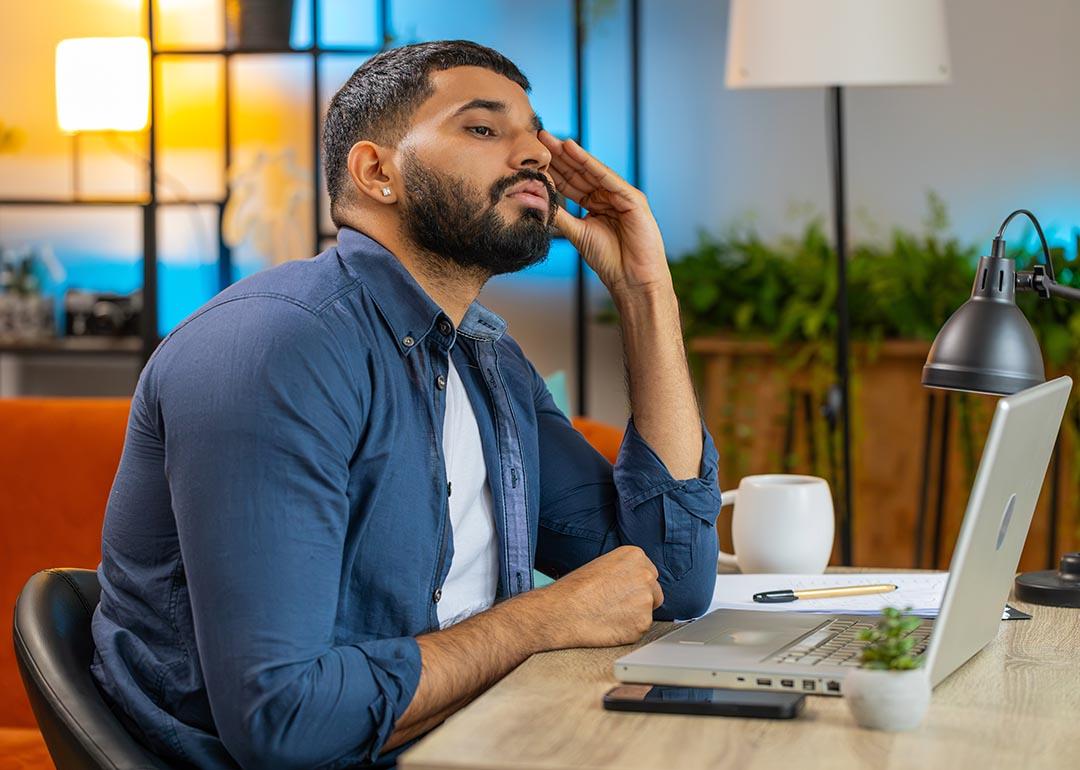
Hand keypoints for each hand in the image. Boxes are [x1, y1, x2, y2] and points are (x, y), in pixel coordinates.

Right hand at [534, 546, 663, 648]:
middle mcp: (646, 575)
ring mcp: (646, 600)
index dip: (634, 585)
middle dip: (640, 600)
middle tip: (617, 606)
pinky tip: (610, 625)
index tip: (621, 592)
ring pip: (648, 611)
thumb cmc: (575, 589)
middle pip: (654, 591)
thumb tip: (636, 584)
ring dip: (634, 616)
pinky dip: (629, 630)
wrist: (562, 611)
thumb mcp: (603, 565)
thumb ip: (626, 572)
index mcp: (635, 556)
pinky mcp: (643, 623)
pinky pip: (641, 628)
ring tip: (609, 614)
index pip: (648, 573)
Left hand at [539, 130, 671, 300]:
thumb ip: (562, 216)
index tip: (532, 158)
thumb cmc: (610, 260)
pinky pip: (607, 177)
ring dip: (570, 153)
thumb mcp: (578, 233)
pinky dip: (590, 162)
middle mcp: (608, 196)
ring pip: (591, 170)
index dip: (552, 170)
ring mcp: (621, 195)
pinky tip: (573, 149)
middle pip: (579, 172)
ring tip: (551, 139)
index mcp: (596, 205)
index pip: (570, 183)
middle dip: (558, 155)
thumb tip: (539, 202)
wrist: (633, 279)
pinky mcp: (632, 198)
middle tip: (538, 136)